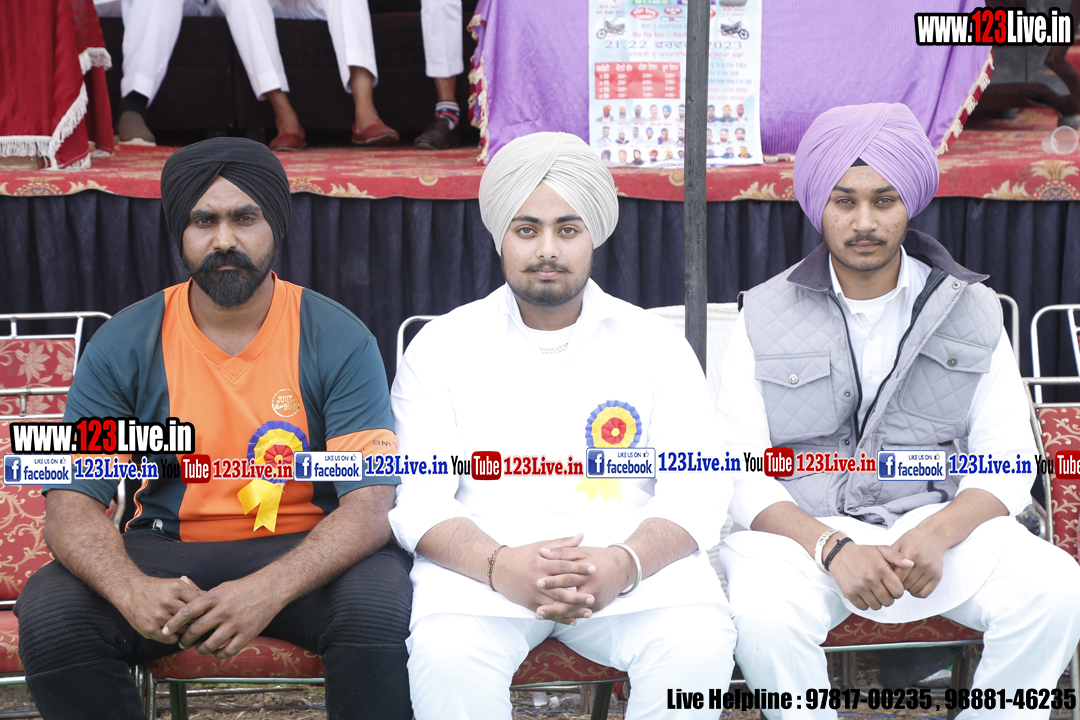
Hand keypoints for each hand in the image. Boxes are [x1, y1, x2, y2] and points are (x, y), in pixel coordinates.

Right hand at [116, 575, 203, 643]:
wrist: (130, 591)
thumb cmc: (156, 588)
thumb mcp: (176, 584)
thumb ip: (193, 591)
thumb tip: (212, 601)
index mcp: (177, 588)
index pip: (200, 605)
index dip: (206, 612)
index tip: (208, 616)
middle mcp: (167, 602)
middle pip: (192, 618)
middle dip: (197, 623)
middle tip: (202, 627)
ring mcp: (158, 616)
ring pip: (182, 630)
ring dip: (186, 631)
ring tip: (188, 630)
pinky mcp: (150, 628)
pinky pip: (170, 639)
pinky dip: (175, 637)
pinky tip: (175, 633)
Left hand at [165, 574, 286, 657]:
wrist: (271, 588)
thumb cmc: (244, 588)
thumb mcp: (222, 587)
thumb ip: (202, 592)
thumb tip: (181, 581)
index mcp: (215, 597)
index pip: (188, 611)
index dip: (173, 623)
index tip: (165, 631)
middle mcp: (224, 610)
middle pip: (196, 630)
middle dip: (185, 640)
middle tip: (182, 643)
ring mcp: (236, 623)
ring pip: (210, 644)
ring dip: (201, 650)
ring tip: (200, 649)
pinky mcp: (247, 633)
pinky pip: (228, 650)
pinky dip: (219, 654)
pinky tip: (217, 651)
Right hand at [490, 534, 596, 624]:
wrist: (498, 568)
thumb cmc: (522, 555)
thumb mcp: (541, 546)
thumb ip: (562, 544)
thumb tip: (581, 536)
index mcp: (541, 564)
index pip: (563, 566)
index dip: (578, 567)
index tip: (593, 569)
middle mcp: (537, 581)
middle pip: (560, 589)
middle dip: (578, 594)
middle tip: (593, 597)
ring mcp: (533, 594)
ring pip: (555, 604)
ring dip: (572, 610)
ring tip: (588, 612)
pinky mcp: (529, 604)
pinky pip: (547, 613)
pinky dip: (560, 618)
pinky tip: (573, 621)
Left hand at [533, 545, 635, 620]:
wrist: (624, 567)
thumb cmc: (601, 557)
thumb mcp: (582, 552)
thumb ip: (562, 552)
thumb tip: (542, 552)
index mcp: (588, 575)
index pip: (568, 579)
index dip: (553, 581)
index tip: (538, 583)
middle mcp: (593, 591)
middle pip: (570, 601)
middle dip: (553, 606)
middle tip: (537, 609)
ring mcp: (596, 601)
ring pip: (574, 611)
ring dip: (557, 614)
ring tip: (540, 615)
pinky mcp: (598, 607)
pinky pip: (580, 613)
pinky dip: (566, 616)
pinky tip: (554, 617)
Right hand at [828, 544, 912, 610]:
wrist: (839, 554)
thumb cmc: (863, 553)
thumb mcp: (881, 549)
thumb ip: (897, 557)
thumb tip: (911, 564)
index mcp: (881, 569)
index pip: (898, 592)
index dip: (898, 591)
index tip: (893, 586)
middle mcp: (870, 579)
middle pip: (888, 601)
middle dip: (889, 597)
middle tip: (884, 589)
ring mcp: (859, 587)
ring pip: (877, 606)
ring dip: (878, 601)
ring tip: (875, 592)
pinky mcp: (849, 593)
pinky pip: (863, 607)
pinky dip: (866, 603)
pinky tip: (865, 594)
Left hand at [889, 524, 947, 597]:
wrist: (933, 536)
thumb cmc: (912, 541)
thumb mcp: (897, 544)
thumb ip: (889, 559)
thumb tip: (881, 575)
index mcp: (912, 553)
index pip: (898, 575)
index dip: (889, 579)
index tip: (885, 578)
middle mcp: (924, 562)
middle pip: (906, 584)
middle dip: (897, 584)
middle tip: (893, 580)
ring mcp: (932, 570)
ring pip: (914, 590)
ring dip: (906, 588)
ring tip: (903, 580)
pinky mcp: (938, 576)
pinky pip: (924, 593)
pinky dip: (916, 592)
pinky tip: (912, 584)